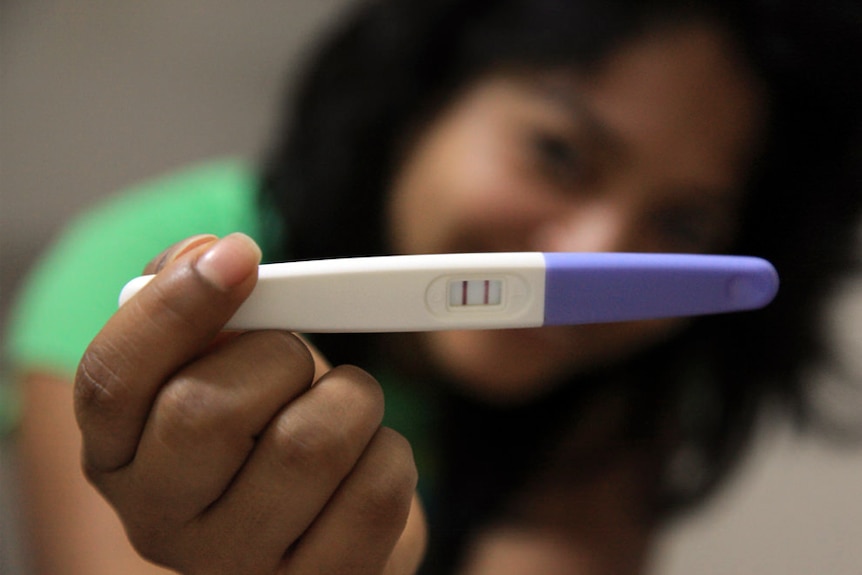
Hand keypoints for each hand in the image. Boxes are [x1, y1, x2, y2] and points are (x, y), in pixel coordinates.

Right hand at [74, 234, 425, 573]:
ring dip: (349, 400)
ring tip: (341, 411)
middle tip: (297, 359)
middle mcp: (160, 523)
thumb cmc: (265, 425)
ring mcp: (238, 567)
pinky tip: (366, 462)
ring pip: (310, 445)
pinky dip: (390, 454)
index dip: (175, 306)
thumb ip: (201, 304)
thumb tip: (211, 253)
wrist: (315, 520)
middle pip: (206, 411)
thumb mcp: (220, 363)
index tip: (241, 253)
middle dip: (278, 357)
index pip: (113, 379)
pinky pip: (376, 492)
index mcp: (118, 454)